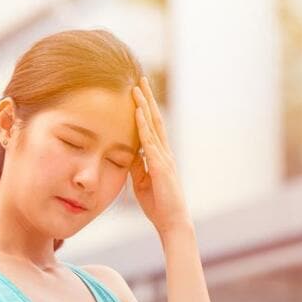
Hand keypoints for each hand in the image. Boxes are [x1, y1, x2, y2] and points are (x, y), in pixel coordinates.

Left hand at [130, 76, 191, 235]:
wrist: (172, 222)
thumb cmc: (158, 205)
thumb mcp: (142, 182)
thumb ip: (137, 166)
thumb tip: (129, 153)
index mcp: (160, 156)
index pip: (151, 127)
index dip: (145, 109)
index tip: (138, 92)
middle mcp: (165, 152)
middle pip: (155, 119)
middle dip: (147, 99)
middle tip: (140, 79)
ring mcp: (164, 157)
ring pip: (153, 125)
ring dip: (145, 105)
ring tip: (137, 86)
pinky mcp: (161, 166)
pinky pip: (150, 141)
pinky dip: (143, 125)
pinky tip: (137, 111)